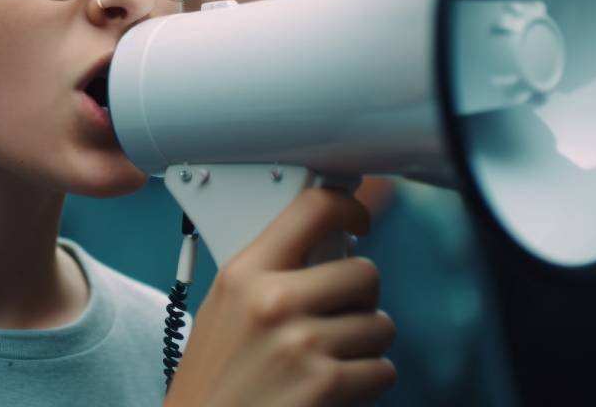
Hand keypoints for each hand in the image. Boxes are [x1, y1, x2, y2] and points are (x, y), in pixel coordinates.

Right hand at [165, 188, 395, 406]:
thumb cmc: (213, 381)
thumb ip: (269, 275)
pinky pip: (382, 370)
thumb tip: (328, 249)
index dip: (347, 208)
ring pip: (380, 325)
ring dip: (364, 346)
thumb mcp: (224, 310)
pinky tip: (335, 388)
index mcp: (244, 273)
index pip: (311, 209)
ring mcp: (300, 343)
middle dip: (360, 299)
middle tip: (338, 316)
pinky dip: (367, 382)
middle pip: (364, 273)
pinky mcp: (325, 384)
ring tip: (329, 358)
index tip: (356, 220)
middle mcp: (272, 301)